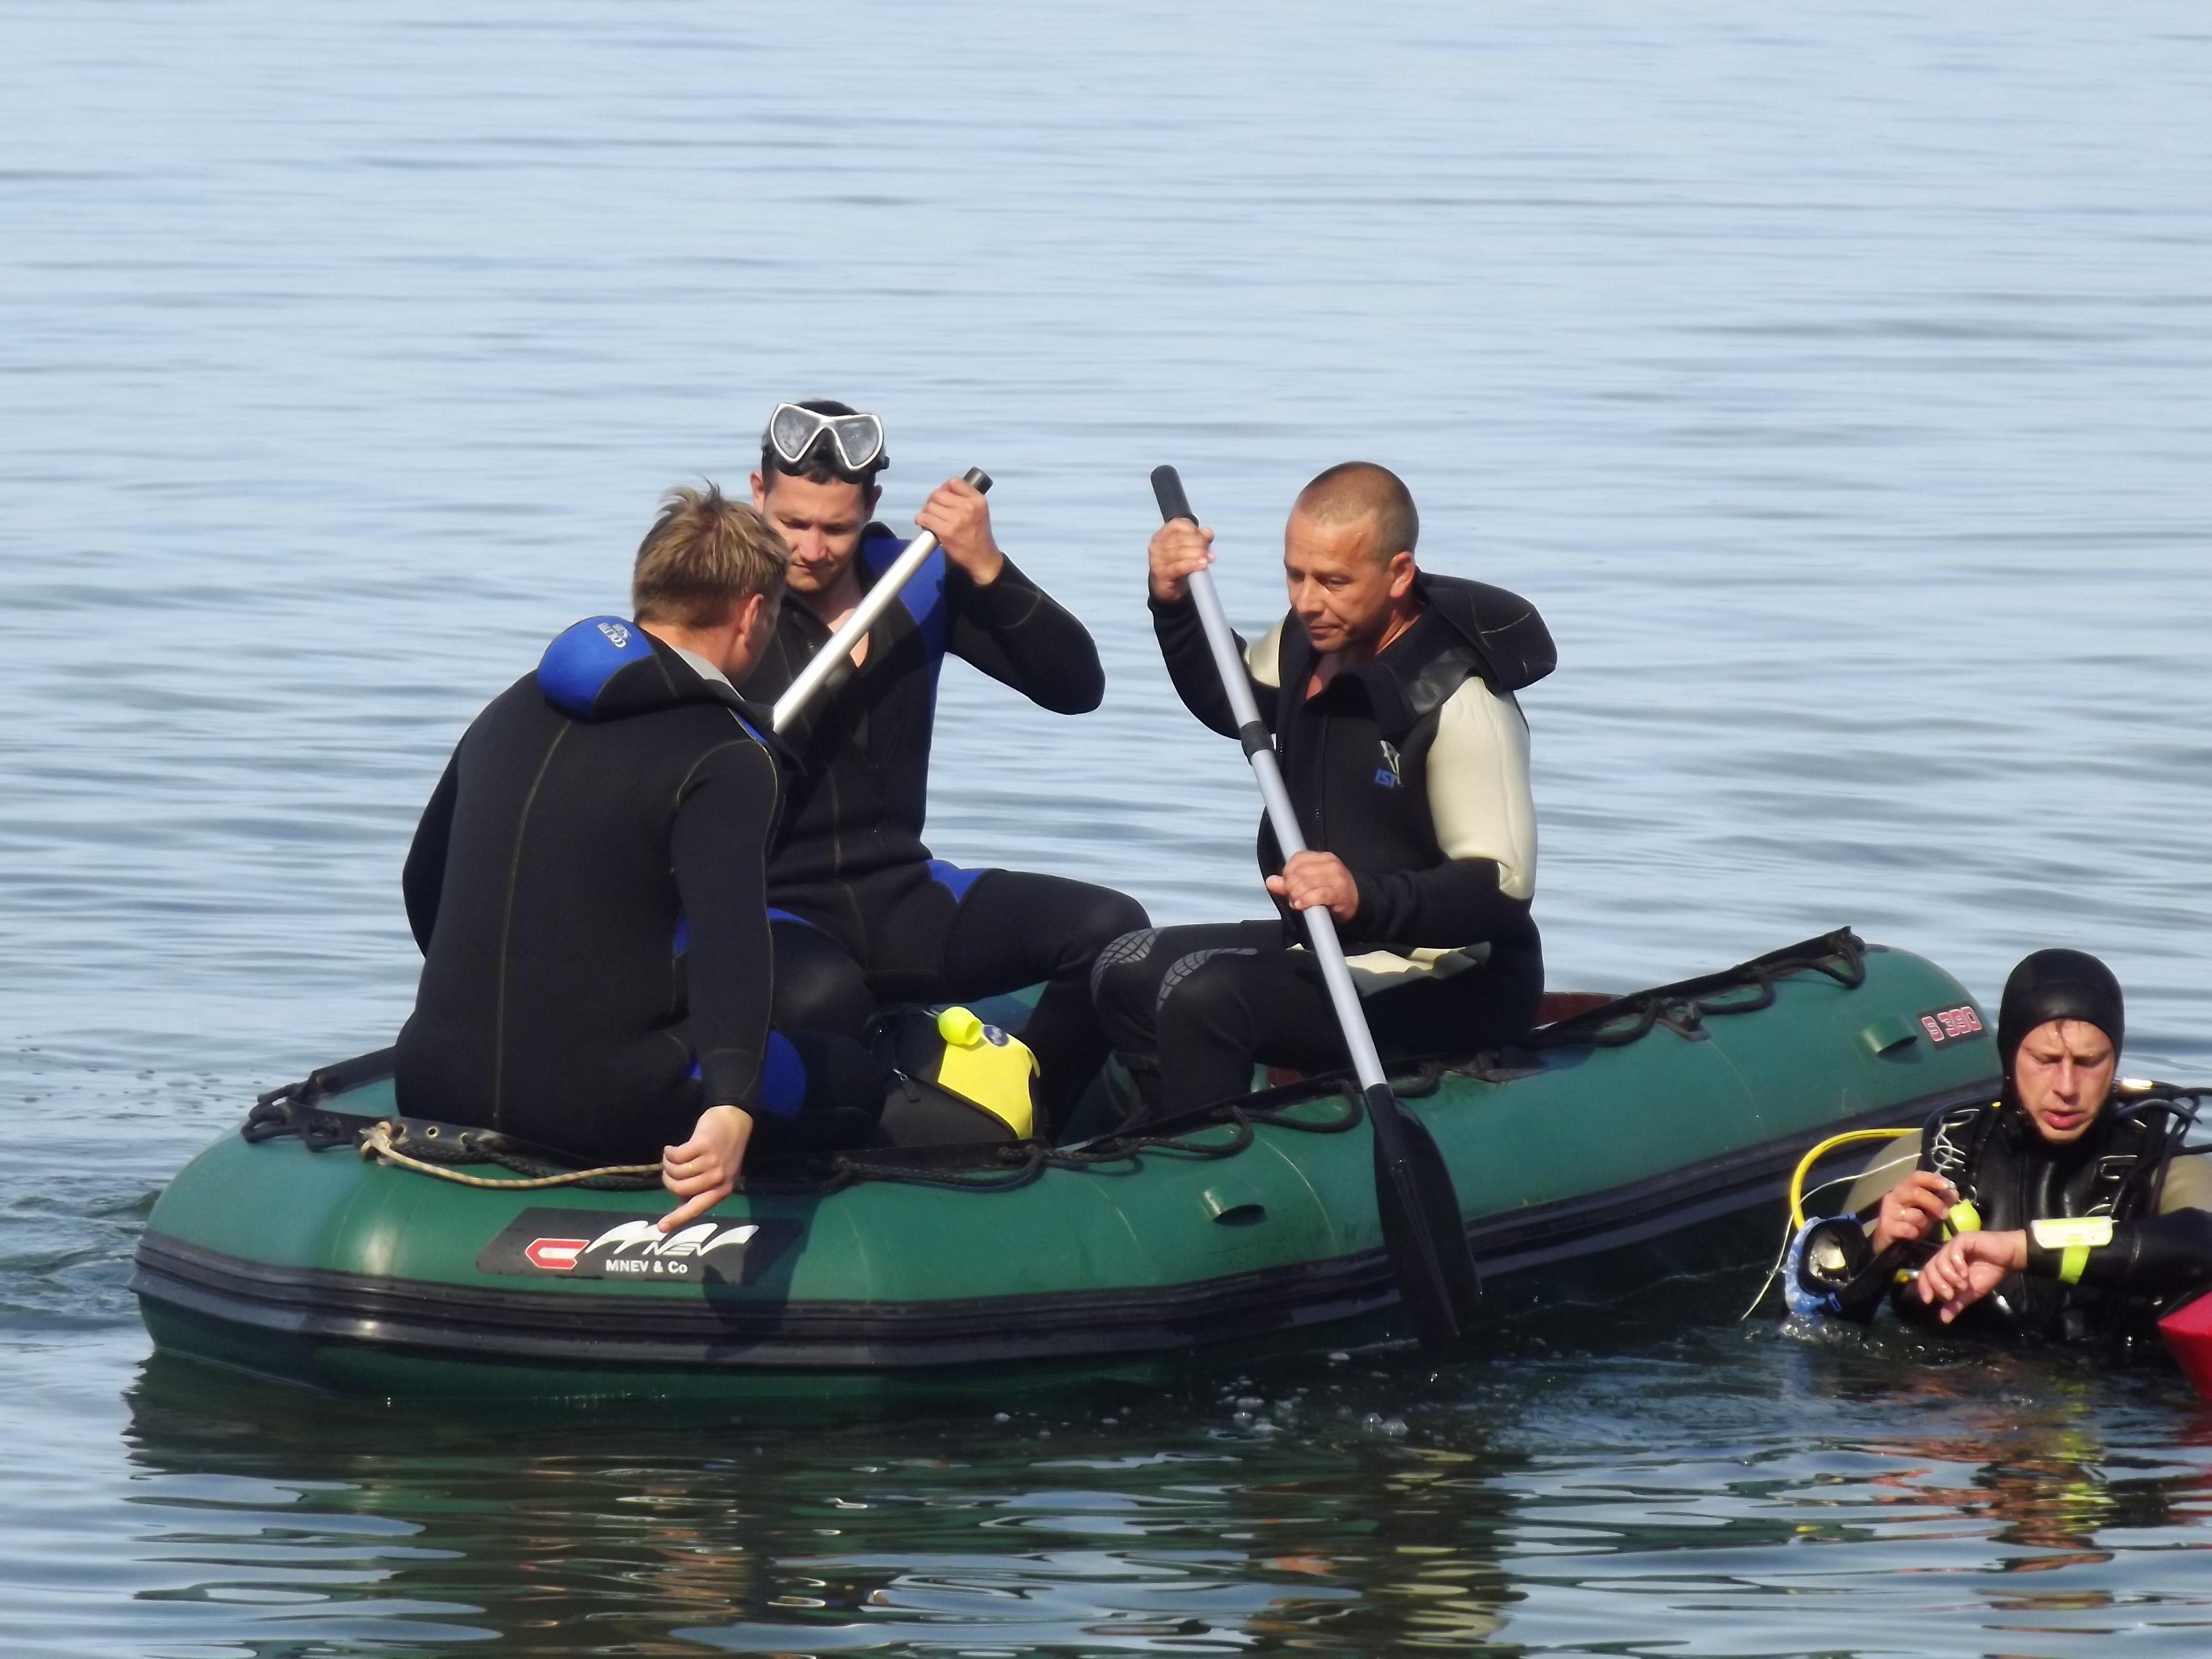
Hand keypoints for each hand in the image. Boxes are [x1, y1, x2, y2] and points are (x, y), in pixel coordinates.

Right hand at [658, 1104, 752, 1231]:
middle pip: (679, 1188)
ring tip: (671, 1156)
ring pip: (676, 1171)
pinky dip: (669, 1152)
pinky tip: (672, 1148)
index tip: (660, 1228)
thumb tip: (680, 1207)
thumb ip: (701, 1190)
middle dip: (668, 1179)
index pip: (697, 1209)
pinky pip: (675, 1155)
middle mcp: (718, 1179)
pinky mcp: (703, 1146)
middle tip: (668, 1169)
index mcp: (722, 1190)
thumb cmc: (723, 1150)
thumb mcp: (717, 1174)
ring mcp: (712, 1162)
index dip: (677, 1219)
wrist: (734, 1120)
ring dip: (667, 1164)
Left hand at [914, 475, 1003, 584]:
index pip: (954, 482)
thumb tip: (942, 491)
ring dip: (926, 512)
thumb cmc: (978, 535)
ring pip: (930, 506)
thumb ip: (965, 498)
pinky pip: (925, 518)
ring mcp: (957, 519)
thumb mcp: (979, 510)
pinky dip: (921, 520)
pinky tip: (926, 524)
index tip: (944, 498)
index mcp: (977, 500)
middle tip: (935, 510)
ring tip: (931, 519)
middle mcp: (968, 507)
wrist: (982, 558)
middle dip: (933, 501)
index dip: (945, 488)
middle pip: (938, 493)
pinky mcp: (946, 531)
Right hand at [1149, 520, 1214, 602]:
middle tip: (1209, 552)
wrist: (1168, 589)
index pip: (1178, 524)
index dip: (1194, 530)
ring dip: (1197, 554)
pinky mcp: (1160, 573)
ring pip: (1180, 552)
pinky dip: (1192, 564)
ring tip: (1207, 559)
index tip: (1205, 539)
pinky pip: (1178, 567)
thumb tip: (1208, 533)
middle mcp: (1157, 545)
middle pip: (1181, 539)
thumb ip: (1200, 538)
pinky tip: (1202, 564)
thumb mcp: (1190, 549)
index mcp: (1163, 534)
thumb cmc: (1179, 565)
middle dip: (1199, 544)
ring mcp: (1156, 559)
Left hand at [1267, 851, 1359, 922]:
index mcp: (1323, 858)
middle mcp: (1330, 865)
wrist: (1358, 903)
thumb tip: (1271, 882)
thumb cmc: (1333, 891)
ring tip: (1298, 902)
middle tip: (1293, 897)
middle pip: (1298, 873)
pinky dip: (1306, 900)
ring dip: (1296, 896)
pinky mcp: (1339, 893)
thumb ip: (1289, 882)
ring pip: (1305, 884)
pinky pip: (1317, 895)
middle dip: (1290, 887)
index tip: (1288, 884)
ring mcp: (1336, 878)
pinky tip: (1301, 905)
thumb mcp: (1311, 884)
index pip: (1297, 859)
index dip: (1287, 873)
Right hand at [1869, 1169, 1956, 1254]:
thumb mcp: (1928, 1211)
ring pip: (1914, 1214)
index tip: (1947, 1185)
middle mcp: (1894, 1197)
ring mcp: (1888, 1211)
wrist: (1888, 1244)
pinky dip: (1915, 1233)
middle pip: (1916, 1193)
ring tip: (1922, 1229)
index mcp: (1904, 1189)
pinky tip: (1913, 1235)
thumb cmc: (1910, 1223)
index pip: (1916, 1177)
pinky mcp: (1886, 1227)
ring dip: (1924, 1224)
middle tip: (1945, 1215)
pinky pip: (1908, 1229)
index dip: (1932, 1179)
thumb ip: (1941, 1202)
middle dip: (1934, 1203)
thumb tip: (1953, 1192)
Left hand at [1916, 1228, 2026, 1322]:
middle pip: (1929, 1268)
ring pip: (1939, 1260)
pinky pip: (1952, 1250)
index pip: (1926, 1274)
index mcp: (1945, 1266)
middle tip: (1950, 1295)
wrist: (2009, 1259)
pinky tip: (1965, 1272)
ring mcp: (1953, 1245)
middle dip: (1937, 1284)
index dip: (1924, 1287)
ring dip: (1949, 1276)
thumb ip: (1957, 1303)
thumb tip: (1943, 1319)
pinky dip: (1956, 1263)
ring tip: (1962, 1284)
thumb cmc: (1990, 1273)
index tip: (1928, 1300)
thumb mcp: (1972, 1293)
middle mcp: (1945, 1254)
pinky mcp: (1963, 1239)